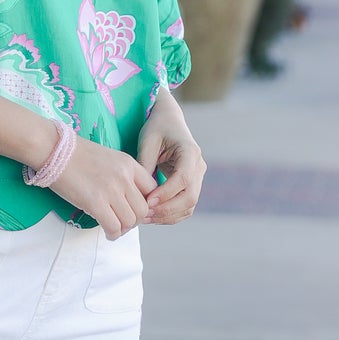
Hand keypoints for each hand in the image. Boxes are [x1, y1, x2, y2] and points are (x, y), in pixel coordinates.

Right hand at [47, 138, 157, 238]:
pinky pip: (114, 227)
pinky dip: (113, 234)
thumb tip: (129, 199)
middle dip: (135, 221)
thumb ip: (123, 175)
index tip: (134, 209)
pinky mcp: (95, 202)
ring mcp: (110, 190)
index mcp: (129, 164)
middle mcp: (124, 177)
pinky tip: (108, 232)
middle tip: (124, 222)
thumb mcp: (109, 158)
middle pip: (143, 209)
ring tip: (114, 228)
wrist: (54, 150)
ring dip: (124, 229)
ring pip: (130, 221)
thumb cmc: (76, 155)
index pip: (152, 190)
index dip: (146, 204)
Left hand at [135, 90, 205, 224]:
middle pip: (190, 197)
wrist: (168, 122)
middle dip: (166, 210)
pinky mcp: (191, 186)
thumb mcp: (148, 142)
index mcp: (190, 152)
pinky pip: (185, 207)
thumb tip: (139, 193)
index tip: (147, 201)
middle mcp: (198, 166)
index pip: (183, 179)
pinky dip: (170, 215)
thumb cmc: (157, 128)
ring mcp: (197, 178)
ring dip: (167, 216)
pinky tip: (152, 216)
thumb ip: (145, 165)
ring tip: (145, 218)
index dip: (166, 193)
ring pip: (189, 206)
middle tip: (143, 214)